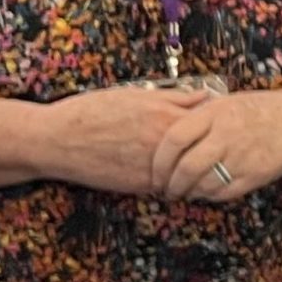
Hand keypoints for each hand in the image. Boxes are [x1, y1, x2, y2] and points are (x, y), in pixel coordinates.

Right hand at [35, 87, 205, 194]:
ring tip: (204, 164)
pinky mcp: (142, 187)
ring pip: (192, 171)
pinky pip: (171, 186)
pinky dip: (179, 182)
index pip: (211, 121)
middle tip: (221, 147)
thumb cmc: (93, 112)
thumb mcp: (136, 95)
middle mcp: (166, 144)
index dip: (220, 124)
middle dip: (215, 148)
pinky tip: (179, 176)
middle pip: (207, 149)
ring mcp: (155, 168)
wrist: (58, 140)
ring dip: (199, 169)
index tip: (224, 124)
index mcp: (166, 116)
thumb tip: (205, 97)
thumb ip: (173, 98)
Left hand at [149, 87, 281, 202]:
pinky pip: (223, 193)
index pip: (174, 139)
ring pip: (203, 184)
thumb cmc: (261, 109)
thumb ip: (199, 116)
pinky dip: (209, 196)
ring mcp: (243, 157)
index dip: (159, 160)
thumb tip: (164, 135)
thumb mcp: (227, 101)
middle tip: (164, 190)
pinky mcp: (256, 175)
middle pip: (186, 167)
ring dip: (188, 193)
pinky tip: (205, 193)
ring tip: (183, 193)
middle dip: (170, 184)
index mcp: (216, 112)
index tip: (154, 171)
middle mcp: (228, 134)